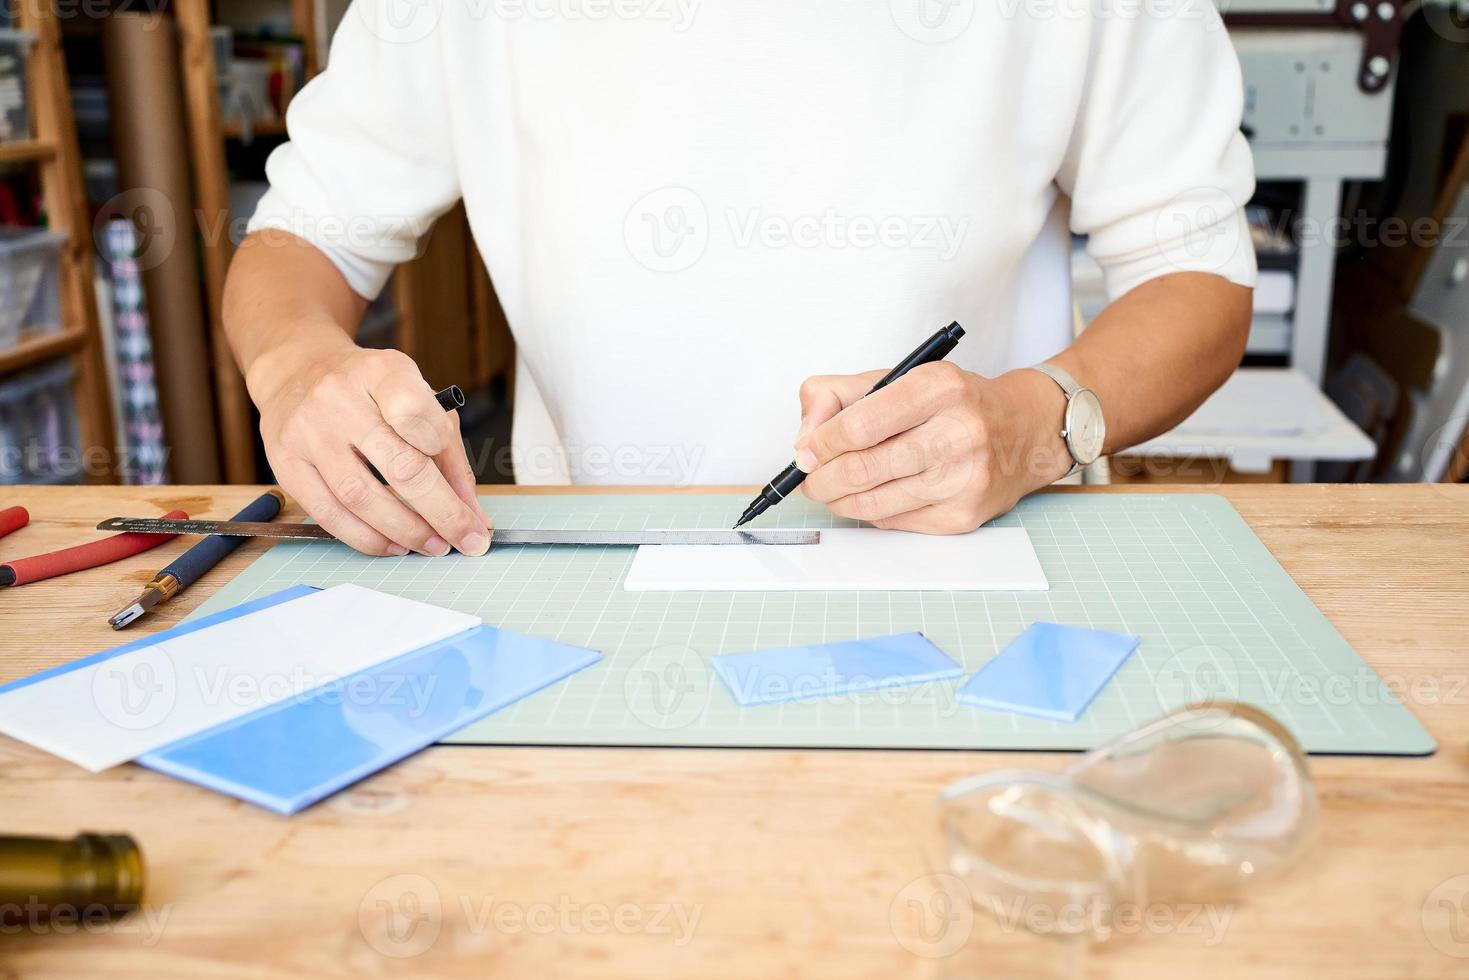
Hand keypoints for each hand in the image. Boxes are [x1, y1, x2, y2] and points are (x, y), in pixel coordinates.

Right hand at [252, 338, 490, 556]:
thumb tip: (474, 516)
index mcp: (382, 372)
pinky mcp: (286, 464)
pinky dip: (366, 538)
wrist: (297, 371)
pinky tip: (392, 545)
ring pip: (361, 497)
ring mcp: (307, 431)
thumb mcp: (414, 397)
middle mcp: (340, 398)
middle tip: (465, 540)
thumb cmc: (369, 390)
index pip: (418, 412)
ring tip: (431, 546)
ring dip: (404, 531)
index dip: (444, 453)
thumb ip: (447, 452)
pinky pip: (329, 514)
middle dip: (441, 513)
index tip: (464, 487)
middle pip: (399, 465)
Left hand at [793, 363, 1072, 532]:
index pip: (861, 424)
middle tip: (810, 479)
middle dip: (822, 480)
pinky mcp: (963, 516)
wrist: (1025, 430)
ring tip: (831, 489)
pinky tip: (871, 496)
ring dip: (840, 500)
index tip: (807, 451)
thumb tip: (804, 441)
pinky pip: (894, 522)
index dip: (821, 443)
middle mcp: (958, 432)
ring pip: (874, 503)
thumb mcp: (898, 378)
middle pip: (863, 469)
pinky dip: (871, 512)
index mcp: (939, 388)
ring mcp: (963, 480)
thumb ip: (837, 396)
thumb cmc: (955, 403)